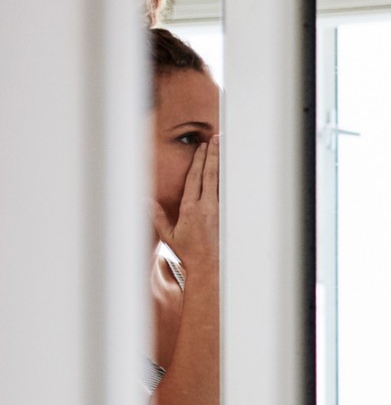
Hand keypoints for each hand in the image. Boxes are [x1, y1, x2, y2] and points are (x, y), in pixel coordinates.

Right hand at [168, 137, 219, 272]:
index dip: (199, 160)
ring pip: (220, 181)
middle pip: (210, 174)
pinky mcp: (225, 214)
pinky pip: (226, 192)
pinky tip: (230, 169)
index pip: (195, 178)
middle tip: (216, 139)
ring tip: (224, 148)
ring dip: (221, 164)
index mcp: (190, 208)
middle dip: (213, 155)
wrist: (209, 265)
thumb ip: (158, 216)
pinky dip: (227, 179)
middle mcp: (206, 206)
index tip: (202, 147)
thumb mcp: (168, 234)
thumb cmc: (187, 251)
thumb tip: (146, 200)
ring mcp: (218, 210)